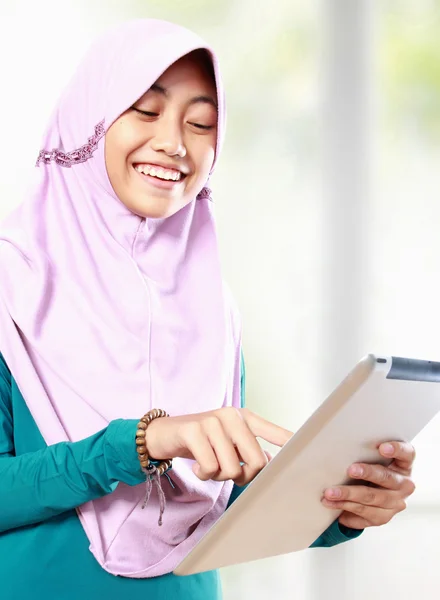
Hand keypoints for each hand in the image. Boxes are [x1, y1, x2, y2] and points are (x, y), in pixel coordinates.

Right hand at [144, 407, 291, 485]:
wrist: (163, 433)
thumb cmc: (200, 441)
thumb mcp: (226, 442)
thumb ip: (247, 450)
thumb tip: (268, 462)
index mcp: (243, 417)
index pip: (274, 431)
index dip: (291, 443)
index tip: (306, 452)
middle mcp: (231, 416)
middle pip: (256, 461)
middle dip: (244, 476)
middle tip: (227, 473)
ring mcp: (212, 421)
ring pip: (232, 468)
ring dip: (219, 476)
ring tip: (209, 467)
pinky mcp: (193, 430)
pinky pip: (210, 467)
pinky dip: (203, 474)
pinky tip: (196, 466)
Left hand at [322, 441, 415, 528]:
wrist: (370, 491)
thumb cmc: (369, 466)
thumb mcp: (371, 457)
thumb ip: (365, 451)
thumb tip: (339, 445)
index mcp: (404, 464)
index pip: (407, 454)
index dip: (396, 449)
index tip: (382, 448)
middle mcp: (404, 484)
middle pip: (387, 478)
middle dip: (367, 473)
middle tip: (350, 470)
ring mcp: (396, 503)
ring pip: (372, 499)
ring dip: (349, 495)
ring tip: (330, 493)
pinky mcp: (384, 517)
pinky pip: (364, 514)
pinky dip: (346, 508)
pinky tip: (333, 504)